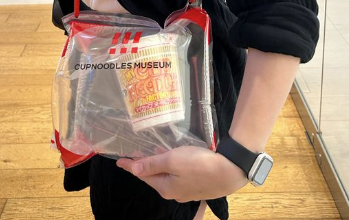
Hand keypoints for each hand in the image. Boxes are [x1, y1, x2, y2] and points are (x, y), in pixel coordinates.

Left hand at [116, 146, 248, 202]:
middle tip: (135, 154)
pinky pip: (178, 176)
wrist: (229, 171)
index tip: (119, 161)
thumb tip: (134, 169)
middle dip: (145, 166)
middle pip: (155, 177)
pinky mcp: (197, 185)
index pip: (143, 175)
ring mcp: (187, 191)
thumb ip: (153, 164)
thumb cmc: (198, 164)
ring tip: (152, 155)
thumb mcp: (172, 160)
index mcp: (165, 187)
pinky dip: (172, 167)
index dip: (131, 166)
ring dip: (159, 166)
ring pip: (167, 176)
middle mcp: (174, 193)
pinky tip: (173, 159)